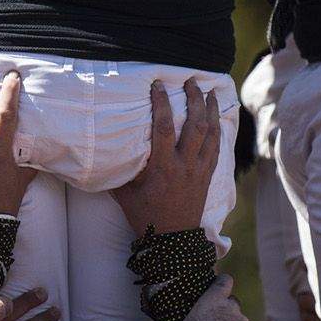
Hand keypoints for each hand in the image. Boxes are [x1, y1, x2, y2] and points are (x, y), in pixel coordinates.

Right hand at [112, 79, 224, 236]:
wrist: (172, 241)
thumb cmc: (144, 216)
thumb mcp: (125, 194)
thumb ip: (119, 170)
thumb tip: (103, 149)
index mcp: (163, 168)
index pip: (164, 128)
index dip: (162, 104)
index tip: (158, 85)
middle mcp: (184, 166)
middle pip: (195, 125)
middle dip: (195, 100)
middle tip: (191, 80)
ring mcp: (199, 170)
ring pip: (210, 134)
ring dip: (210, 110)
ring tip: (209, 90)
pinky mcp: (207, 175)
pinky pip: (216, 148)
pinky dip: (217, 129)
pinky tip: (216, 117)